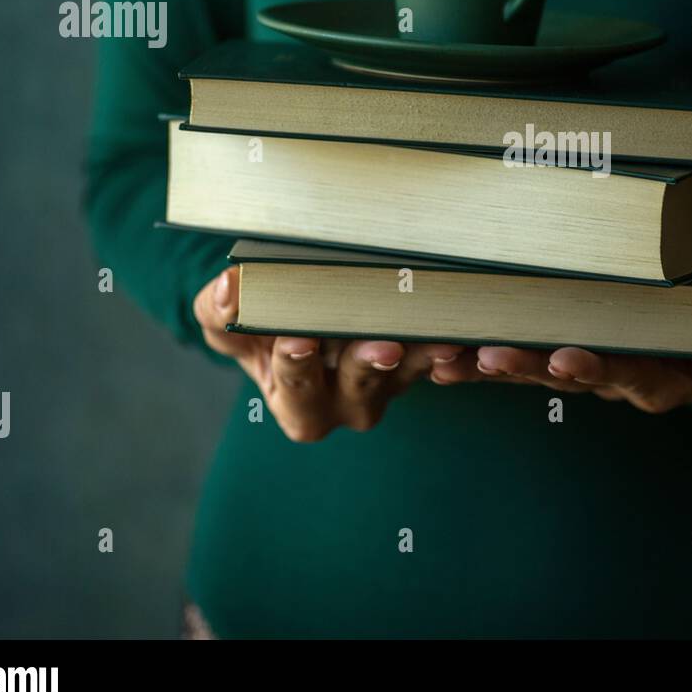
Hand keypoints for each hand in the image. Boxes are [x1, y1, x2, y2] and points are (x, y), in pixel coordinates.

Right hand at [192, 266, 462, 440]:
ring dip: (426, 356)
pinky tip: (469, 329)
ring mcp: (392, 385)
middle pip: (359, 387)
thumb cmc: (263, 327)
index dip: (296, 365)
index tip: (299, 339)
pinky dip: (456, 346)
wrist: (304, 320)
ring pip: (410, 373)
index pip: (295, 386)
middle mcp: (348, 404)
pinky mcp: (425, 362)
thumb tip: (229, 287)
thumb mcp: (229, 323)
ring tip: (441, 338)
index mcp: (297, 404)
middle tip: (383, 345)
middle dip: (368, 365)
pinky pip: (443, 358)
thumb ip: (221, 311)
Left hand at [428, 344, 691, 414]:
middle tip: (485, 356)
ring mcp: (581, 365)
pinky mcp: (555, 352)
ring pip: (528, 366)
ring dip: (487, 364)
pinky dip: (473, 362)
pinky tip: (433, 363)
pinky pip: (511, 359)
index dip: (594, 368)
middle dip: (522, 365)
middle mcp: (609, 374)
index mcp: (649, 373)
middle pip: (563, 371)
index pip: (621, 371)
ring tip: (449, 361)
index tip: (566, 360)